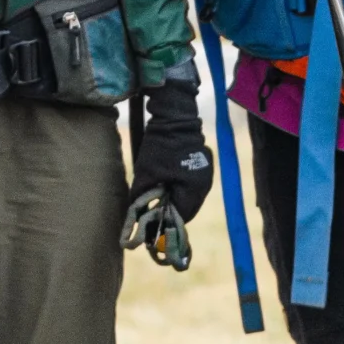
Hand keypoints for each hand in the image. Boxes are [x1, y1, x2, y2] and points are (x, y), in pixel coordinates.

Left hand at [128, 77, 212, 221]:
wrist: (175, 116)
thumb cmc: (160, 146)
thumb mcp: (146, 173)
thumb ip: (141, 197)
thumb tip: (135, 214)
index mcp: (194, 188)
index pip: (182, 216)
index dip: (166, 223)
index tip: (153, 227)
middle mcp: (205, 184)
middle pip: (188, 208)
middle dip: (171, 212)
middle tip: (154, 214)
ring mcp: (207, 173)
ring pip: (191, 196)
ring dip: (176, 199)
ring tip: (160, 198)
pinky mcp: (204, 164)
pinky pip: (193, 184)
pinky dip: (181, 188)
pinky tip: (169, 182)